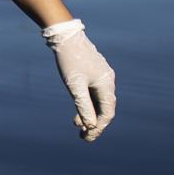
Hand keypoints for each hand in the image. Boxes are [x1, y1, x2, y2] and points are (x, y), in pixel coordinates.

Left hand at [43, 20, 115, 141]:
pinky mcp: (94, 72)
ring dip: (90, 114)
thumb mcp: (74, 86)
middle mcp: (108, 81)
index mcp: (106, 84)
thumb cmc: (69, 61)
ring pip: (98, 101)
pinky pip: (94, 93)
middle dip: (95, 123)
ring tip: (76, 125)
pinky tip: (77, 111)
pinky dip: (87, 103)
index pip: (107, 112)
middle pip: (105, 108)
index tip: (87, 137)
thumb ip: (83, 106)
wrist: (65, 36)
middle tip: (83, 136)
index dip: (99, 127)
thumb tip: (91, 126)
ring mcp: (102, 76)